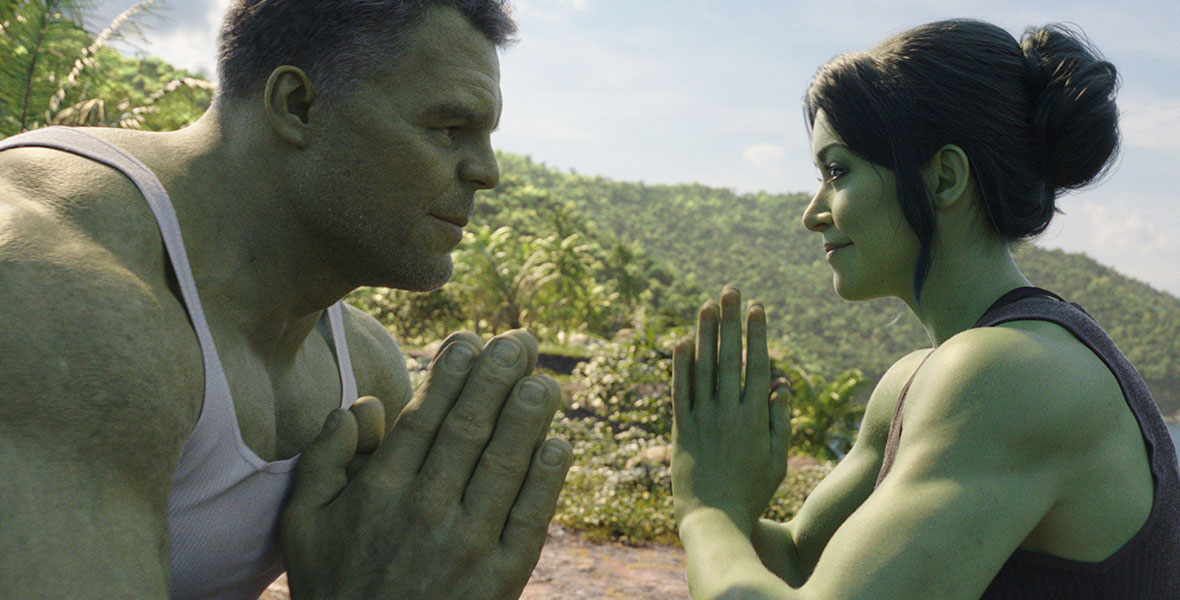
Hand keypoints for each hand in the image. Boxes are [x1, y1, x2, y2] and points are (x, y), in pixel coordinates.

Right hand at [281, 330, 572, 599]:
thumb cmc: (334, 588)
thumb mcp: (303, 524)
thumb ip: (324, 458)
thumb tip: (360, 404)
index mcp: (380, 492)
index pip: (424, 418)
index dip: (452, 374)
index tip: (471, 341)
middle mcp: (425, 511)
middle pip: (469, 429)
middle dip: (497, 378)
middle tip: (520, 340)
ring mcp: (467, 545)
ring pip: (504, 465)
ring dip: (529, 416)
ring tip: (544, 379)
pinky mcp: (501, 578)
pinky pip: (530, 518)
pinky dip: (547, 479)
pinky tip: (558, 444)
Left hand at [671, 286, 790, 535]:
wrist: (713, 519)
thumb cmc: (751, 492)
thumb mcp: (777, 460)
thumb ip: (780, 420)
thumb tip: (780, 383)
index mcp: (754, 418)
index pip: (757, 365)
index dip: (756, 334)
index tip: (757, 308)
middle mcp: (728, 413)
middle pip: (729, 358)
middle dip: (730, 321)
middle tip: (731, 291)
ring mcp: (702, 420)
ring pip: (703, 368)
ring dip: (705, 334)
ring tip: (707, 305)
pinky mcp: (681, 430)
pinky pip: (680, 392)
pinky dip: (680, 367)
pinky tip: (681, 342)